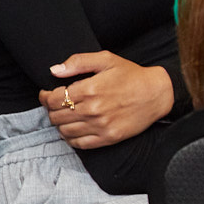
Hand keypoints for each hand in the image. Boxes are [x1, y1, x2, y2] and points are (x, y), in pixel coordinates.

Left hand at [41, 53, 173, 147]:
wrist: (158, 93)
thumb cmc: (132, 75)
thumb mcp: (107, 59)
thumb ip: (79, 62)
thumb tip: (54, 71)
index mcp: (90, 89)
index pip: (53, 99)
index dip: (45, 97)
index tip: (48, 94)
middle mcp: (93, 109)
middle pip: (56, 116)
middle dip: (52, 110)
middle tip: (59, 105)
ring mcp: (101, 125)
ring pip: (64, 131)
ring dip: (61, 124)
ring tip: (68, 116)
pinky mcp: (108, 137)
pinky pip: (79, 143)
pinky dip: (71, 138)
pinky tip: (75, 129)